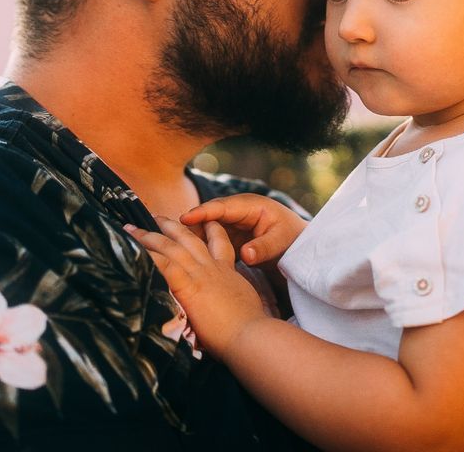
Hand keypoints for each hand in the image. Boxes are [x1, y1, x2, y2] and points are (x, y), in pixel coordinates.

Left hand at [124, 216, 270, 356]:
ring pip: (171, 246)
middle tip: (156, 217)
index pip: (218, 244)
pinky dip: (147, 256)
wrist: (251, 334)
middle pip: (189, 238)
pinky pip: (163, 265)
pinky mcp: (188, 286)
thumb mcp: (243, 307)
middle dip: (171, 225)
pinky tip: (132, 250)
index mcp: (227, 272)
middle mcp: (212, 268)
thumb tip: (226, 311)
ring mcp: (199, 274)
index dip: (210, 230)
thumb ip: (231, 302)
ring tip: (132, 228)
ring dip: (149, 235)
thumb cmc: (250, 330)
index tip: (202, 221)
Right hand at [178, 192, 306, 266]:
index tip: (184, 219)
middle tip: (165, 231)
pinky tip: (183, 257)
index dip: (202, 212)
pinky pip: (210, 239)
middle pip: (208, 216)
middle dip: (189, 224)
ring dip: (190, 236)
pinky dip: (198, 246)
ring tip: (166, 243)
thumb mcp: (280, 243)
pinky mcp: (229, 236)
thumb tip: (246, 254)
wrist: (299, 246)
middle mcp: (238, 211)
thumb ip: (262, 248)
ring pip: (206, 228)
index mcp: (251, 206)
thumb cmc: (292, 240)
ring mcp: (232, 223)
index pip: (222, 207)